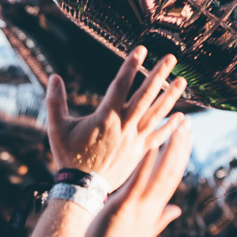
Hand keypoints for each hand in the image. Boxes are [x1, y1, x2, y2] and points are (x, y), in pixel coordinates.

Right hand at [46, 47, 186, 190]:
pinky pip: (159, 137)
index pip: (121, 85)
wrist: (82, 187)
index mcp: (106, 117)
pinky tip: (182, 117)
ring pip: (156, 114)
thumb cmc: (68, 155)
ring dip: (170, 97)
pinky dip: (170, 127)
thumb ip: (55, 100)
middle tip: (171, 58)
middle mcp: (125, 126)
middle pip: (145, 96)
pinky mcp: (139, 152)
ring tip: (182, 81)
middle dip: (158, 75)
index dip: (131, 66)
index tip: (141, 49)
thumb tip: (53, 77)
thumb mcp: (57, 127)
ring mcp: (135, 139)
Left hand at [75, 117, 190, 236]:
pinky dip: (146, 164)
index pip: (172, 179)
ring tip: (178, 129)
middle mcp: (152, 206)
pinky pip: (138, 182)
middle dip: (181, 149)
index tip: (186, 140)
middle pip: (172, 173)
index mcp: (155, 210)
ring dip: (171, 150)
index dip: (181, 158)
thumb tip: (176, 209)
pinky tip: (151, 145)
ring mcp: (140, 206)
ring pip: (162, 175)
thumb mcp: (144, 232)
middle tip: (188, 126)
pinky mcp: (124, 206)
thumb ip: (161, 218)